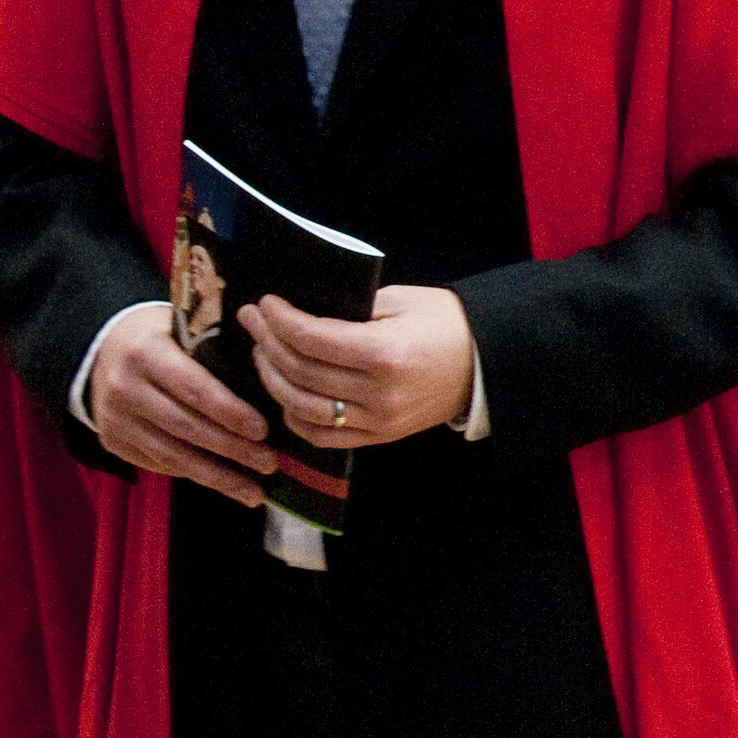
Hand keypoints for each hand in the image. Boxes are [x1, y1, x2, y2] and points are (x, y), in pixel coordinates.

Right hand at [88, 301, 272, 505]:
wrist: (101, 348)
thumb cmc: (160, 337)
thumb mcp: (181, 328)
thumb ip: (214, 350)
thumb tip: (269, 384)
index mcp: (146, 352)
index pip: (194, 388)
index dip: (230, 412)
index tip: (263, 430)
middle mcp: (124, 388)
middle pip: (185, 428)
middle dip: (232, 450)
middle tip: (269, 464)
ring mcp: (114, 419)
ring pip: (172, 455)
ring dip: (217, 477)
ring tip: (253, 491)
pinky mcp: (111, 442)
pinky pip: (158, 464)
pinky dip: (193, 474)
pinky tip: (222, 482)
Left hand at [245, 285, 477, 450]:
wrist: (484, 364)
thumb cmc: (444, 323)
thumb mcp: (400, 300)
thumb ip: (351, 306)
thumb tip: (301, 308)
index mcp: (385, 353)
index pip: (313, 338)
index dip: (280, 320)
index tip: (266, 303)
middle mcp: (377, 393)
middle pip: (301, 372)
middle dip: (267, 342)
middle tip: (252, 320)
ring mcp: (377, 421)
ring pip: (302, 407)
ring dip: (273, 379)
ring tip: (262, 354)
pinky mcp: (377, 437)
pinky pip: (322, 435)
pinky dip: (294, 417)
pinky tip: (283, 393)